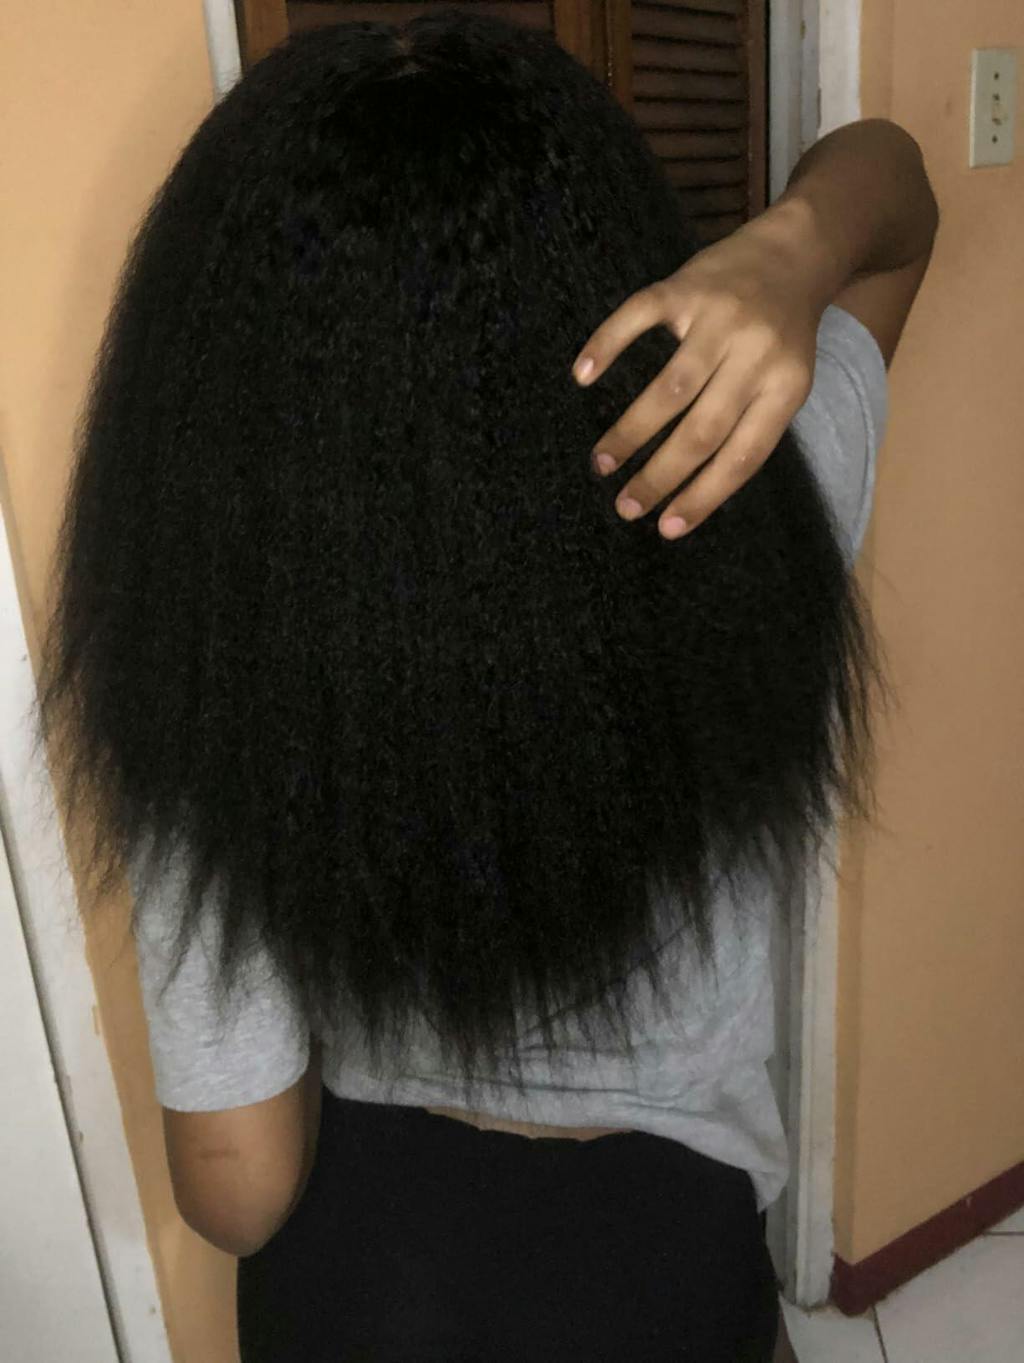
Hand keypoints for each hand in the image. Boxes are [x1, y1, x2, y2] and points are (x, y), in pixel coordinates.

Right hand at [571, 205, 829, 538]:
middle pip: (702, 430)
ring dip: (630, 432)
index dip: (703, 496)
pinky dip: (607, 345)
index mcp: (786, 388)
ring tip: (602, 464)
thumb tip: (694, 487)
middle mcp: (755, 355)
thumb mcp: (788, 381)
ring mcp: (720, 318)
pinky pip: (638, 316)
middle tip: (625, 506)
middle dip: (659, 475)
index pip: (742, 456)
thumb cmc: (785, 332)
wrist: (797, 250)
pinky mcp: (686, 286)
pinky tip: (582, 375)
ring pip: (670, 388)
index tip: (666, 528)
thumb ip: (750, 423)